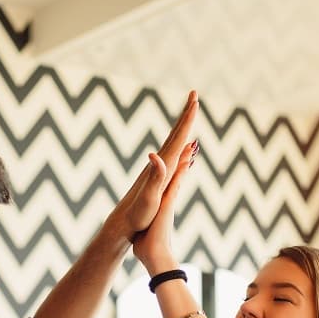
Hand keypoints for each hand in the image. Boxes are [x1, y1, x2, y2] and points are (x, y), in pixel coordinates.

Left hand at [103, 90, 199, 249]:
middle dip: (186, 114)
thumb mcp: (148, 198)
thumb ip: (154, 176)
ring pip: (172, 141)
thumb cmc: (137, 214)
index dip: (188, 119)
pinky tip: (181, 144)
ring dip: (182, 126)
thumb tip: (154, 154)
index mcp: (162, 166)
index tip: (196, 100)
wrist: (122, 224)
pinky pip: (171, 153)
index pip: (178, 137)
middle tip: (194, 94)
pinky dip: (178, 143)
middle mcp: (159, 163)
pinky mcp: (155, 176)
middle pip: (175, 133)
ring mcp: (156, 168)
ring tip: (190, 113)